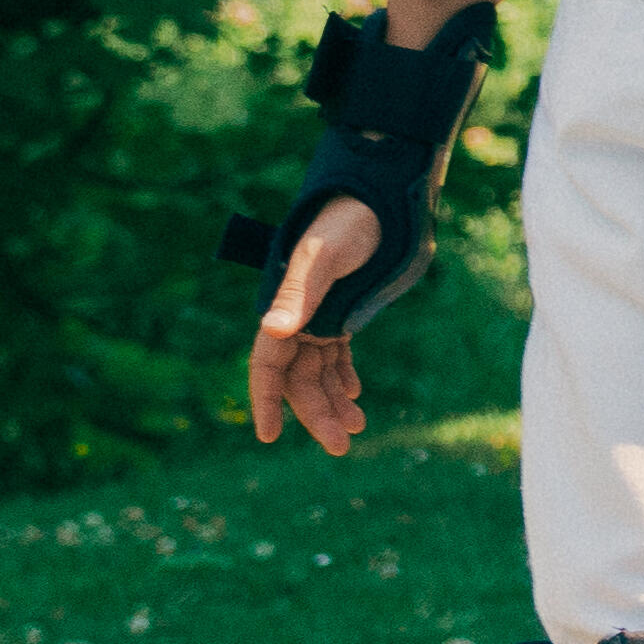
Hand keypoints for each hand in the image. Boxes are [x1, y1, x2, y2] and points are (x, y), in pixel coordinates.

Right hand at [249, 202, 383, 455]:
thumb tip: (274, 331)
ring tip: (356, 428)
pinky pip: (335, 353)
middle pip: (299, 377)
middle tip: (342, 446)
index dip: (266, 401)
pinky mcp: (343, 310)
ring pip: (319, 370)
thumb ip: (300, 293)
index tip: (268, 436)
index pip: (268, 365)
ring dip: (333, 400)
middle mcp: (298, 316)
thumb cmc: (349, 221)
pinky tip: (355, 393)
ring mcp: (320, 315)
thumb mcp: (324, 255)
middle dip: (316, 413)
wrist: (377, 197)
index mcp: (285, 307)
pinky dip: (342, 375)